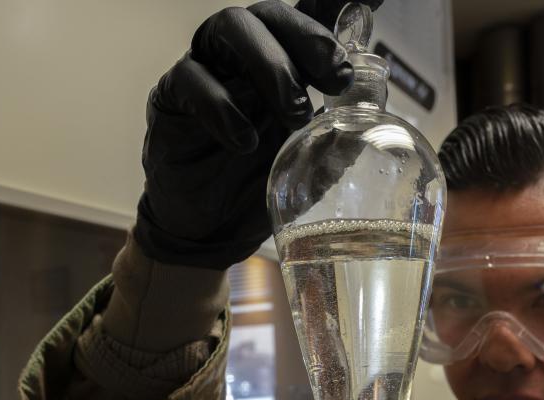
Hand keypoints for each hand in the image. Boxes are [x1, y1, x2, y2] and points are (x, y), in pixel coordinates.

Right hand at [136, 0, 382, 269]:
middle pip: (271, 13)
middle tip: (337, 79)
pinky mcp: (171, 96)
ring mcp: (207, 69)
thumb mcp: (315, 161)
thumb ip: (343, 129)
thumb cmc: (263, 185)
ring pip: (231, 26)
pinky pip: (191, 78)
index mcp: (286, 63)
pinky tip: (245, 142)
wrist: (213, 232)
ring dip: (272, 65)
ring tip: (295, 114)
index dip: (339, 1)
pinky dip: (223, 107)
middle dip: (310, 37)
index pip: (312, 15)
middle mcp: (245, 56)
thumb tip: (373, 97)